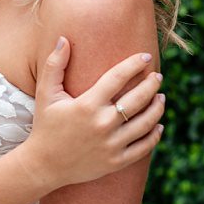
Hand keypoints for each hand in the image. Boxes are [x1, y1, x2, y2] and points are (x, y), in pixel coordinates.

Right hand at [18, 39, 164, 189]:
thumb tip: (63, 39)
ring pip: (146, 122)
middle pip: (138, 99)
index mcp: (86, 106)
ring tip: (160, 97)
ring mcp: (111, 144)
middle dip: (152, 84)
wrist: (43, 164)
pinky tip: (157, 124)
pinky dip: (154, 134)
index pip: (117, 78)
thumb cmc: (45, 125)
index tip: (145, 57)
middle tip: (157, 76)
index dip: (133, 64)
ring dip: (157, 107)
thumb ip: (54, 66)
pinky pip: (144, 146)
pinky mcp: (116, 161)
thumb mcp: (45, 95)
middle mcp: (102, 124)